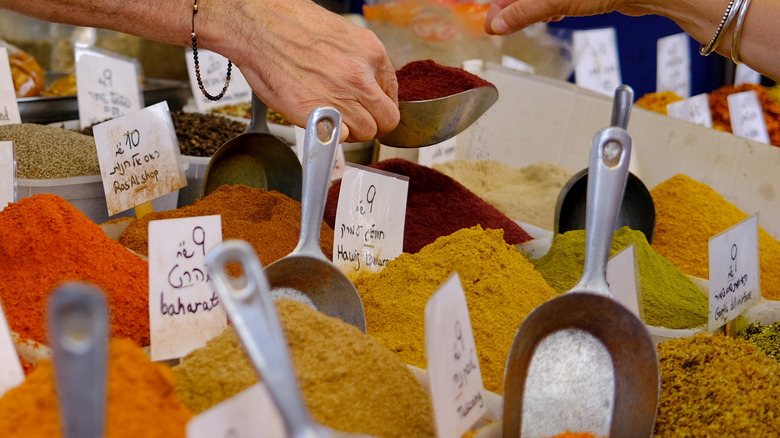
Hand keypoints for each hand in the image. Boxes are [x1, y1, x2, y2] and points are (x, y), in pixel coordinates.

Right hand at [224, 0, 398, 142]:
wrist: (256, 26)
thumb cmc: (289, 25)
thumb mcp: (341, 35)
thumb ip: (361, 62)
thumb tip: (369, 86)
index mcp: (370, 52)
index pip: (392, 95)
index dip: (380, 106)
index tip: (371, 110)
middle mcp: (360, 76)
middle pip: (386, 120)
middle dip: (373, 124)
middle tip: (356, 122)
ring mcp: (340, 97)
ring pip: (365, 133)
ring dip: (352, 132)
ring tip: (334, 120)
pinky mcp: (317, 115)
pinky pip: (339, 138)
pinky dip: (331, 136)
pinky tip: (320, 122)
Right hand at [484, 0, 645, 34]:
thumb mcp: (555, 1)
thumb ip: (523, 12)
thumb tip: (498, 24)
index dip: (497, 7)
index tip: (492, 24)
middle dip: (515, 8)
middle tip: (511, 26)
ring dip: (533, 10)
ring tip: (541, 19)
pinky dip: (551, 7)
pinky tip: (557, 14)